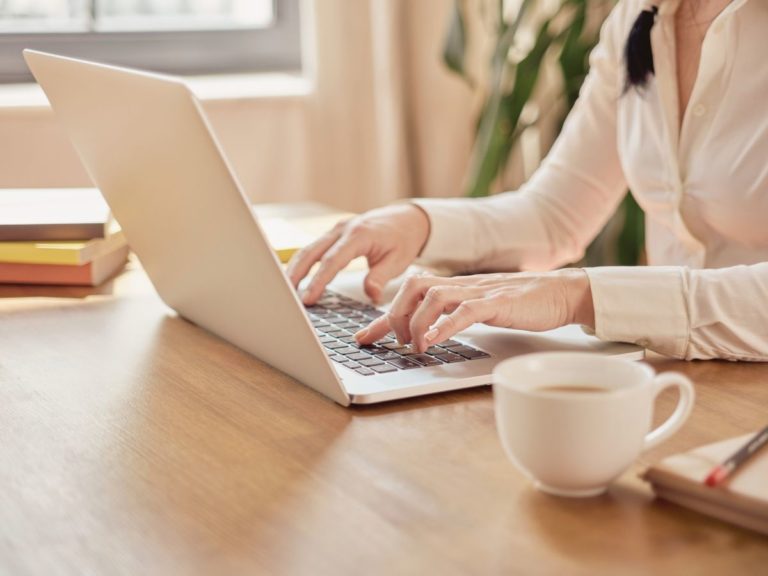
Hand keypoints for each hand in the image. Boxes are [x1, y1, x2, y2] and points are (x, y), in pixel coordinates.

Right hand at [287, 204, 430, 304]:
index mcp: (359, 235)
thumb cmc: (403, 238)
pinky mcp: (334, 234)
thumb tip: (371, 296)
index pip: (332, 261)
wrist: (407, 218)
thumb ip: (380, 277)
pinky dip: (302, 263)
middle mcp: (343, 229)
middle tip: (286, 297)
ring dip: (295, 269)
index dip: (317, 281)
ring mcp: (336, 229)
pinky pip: (314, 248)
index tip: (308, 298)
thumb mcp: (398, 260)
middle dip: (295, 274)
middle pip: (311, 252)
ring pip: (308, 249)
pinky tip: (294, 278)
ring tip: (285, 291)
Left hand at [355, 269, 594, 350]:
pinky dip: (444, 325)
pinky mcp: (498, 303)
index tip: (363, 338)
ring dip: (416, 323)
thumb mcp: (480, 310)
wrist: (562, 293)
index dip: (382, 318)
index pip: (409, 296)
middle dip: (395, 315)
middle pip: (412, 286)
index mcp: (455, 287)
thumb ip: (454, 316)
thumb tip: (429, 334)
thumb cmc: (523, 304)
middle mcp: (462, 285)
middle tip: (394, 342)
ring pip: (433, 295)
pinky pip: (465, 311)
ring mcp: (479, 292)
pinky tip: (434, 341)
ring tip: (415, 347)